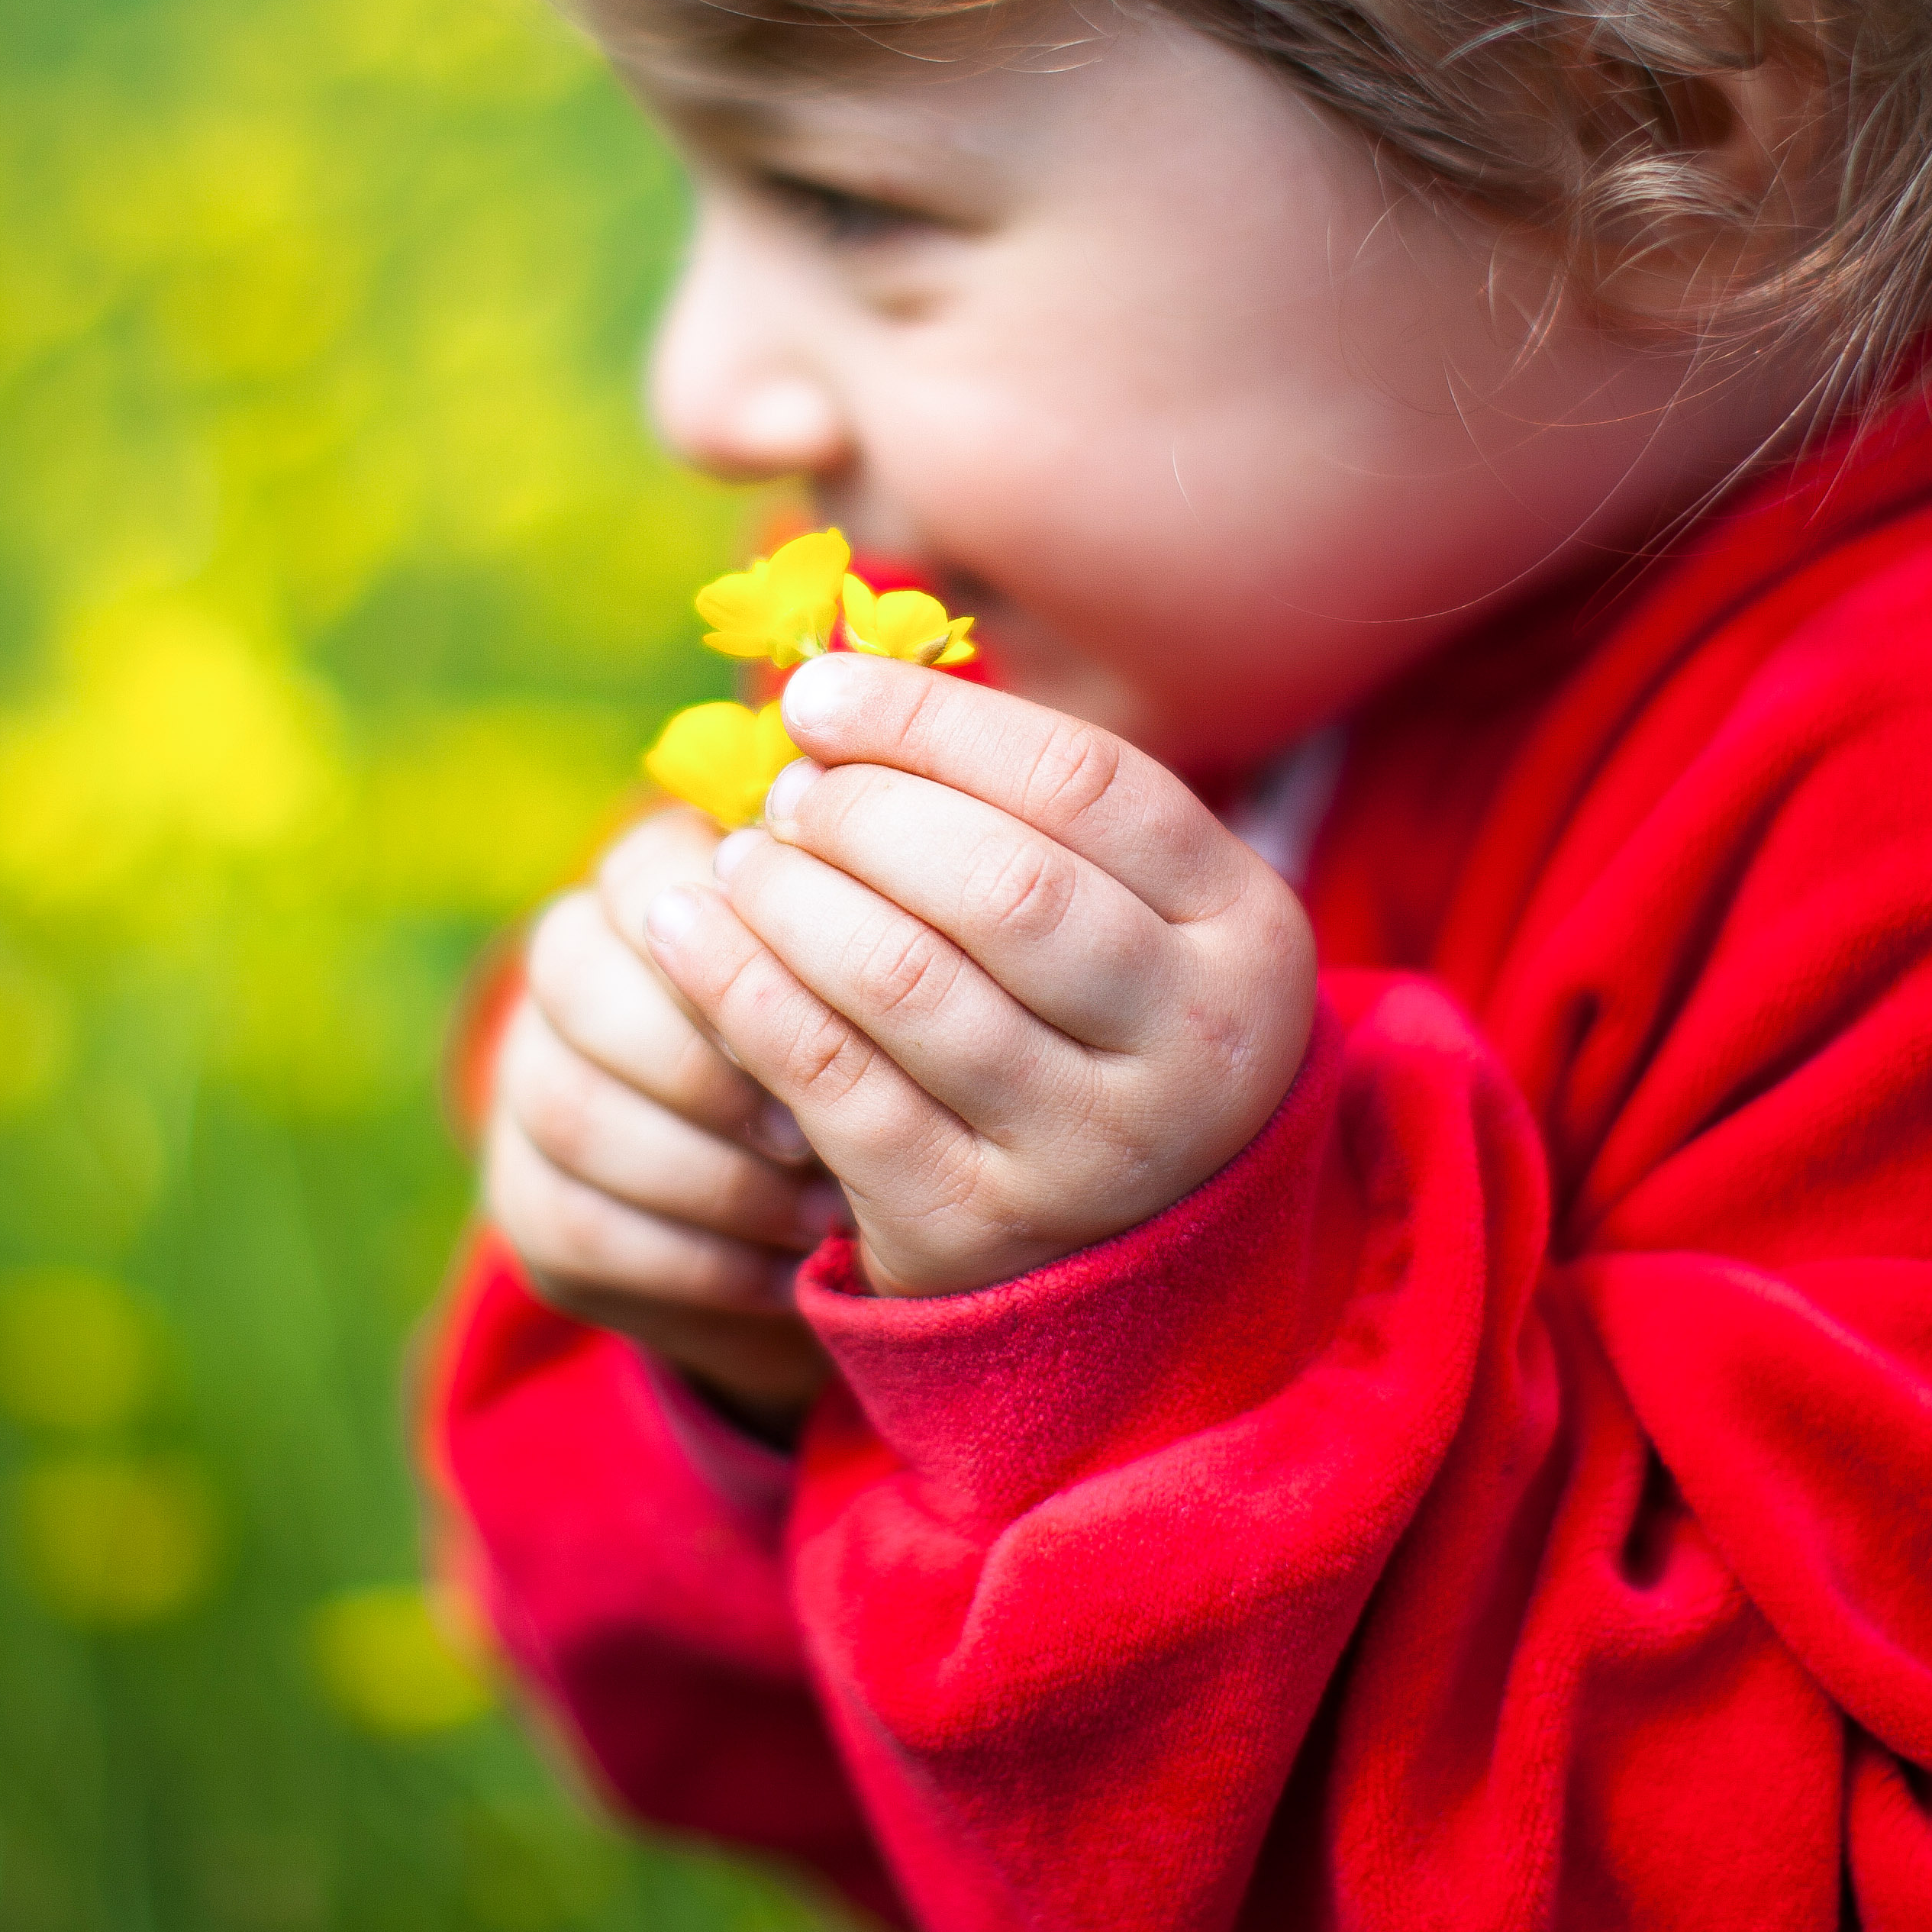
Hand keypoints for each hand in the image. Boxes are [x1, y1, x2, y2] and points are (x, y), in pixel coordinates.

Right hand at [481, 805, 847, 1423]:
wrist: (811, 1214)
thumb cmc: (866, 1066)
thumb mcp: (870, 1009)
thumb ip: (852, 972)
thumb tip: (881, 971)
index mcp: (650, 883)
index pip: (646, 873)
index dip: (731, 949)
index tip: (832, 1020)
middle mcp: (568, 964)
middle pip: (578, 981)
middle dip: (707, 1071)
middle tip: (816, 1134)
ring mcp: (531, 1081)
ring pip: (571, 1110)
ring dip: (712, 1177)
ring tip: (822, 1214)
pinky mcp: (524, 1200)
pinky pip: (577, 1228)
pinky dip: (695, 1261)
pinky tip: (785, 1276)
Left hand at [644, 652, 1318, 1296]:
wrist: (1125, 1254)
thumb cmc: (1094, 1020)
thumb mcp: (1123, 909)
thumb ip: (1017, 801)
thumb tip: (832, 677)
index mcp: (1245, 930)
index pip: (1081, 781)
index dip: (930, 721)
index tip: (818, 695)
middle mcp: (1193, 1046)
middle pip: (1001, 883)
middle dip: (863, 815)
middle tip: (787, 795)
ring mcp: (1089, 1150)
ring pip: (904, 980)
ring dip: (790, 898)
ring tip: (739, 859)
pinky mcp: (975, 1227)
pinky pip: (832, 1083)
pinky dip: (740, 991)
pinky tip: (686, 935)